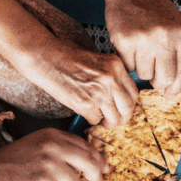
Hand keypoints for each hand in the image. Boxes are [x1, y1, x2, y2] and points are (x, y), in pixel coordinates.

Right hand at [0, 128, 106, 180]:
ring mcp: (49, 164)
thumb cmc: (10, 164)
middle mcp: (53, 146)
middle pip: (89, 162)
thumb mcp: (38, 147)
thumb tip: (94, 163)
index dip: (98, 159)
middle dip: (97, 175)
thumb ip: (63, 151)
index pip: (85, 146)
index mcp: (52, 135)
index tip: (104, 167)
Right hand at [19, 39, 138, 127]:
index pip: (134, 92)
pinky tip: (86, 113)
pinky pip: (96, 120)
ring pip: (115, 118)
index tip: (124, 108)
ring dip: (109, 123)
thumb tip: (121, 97)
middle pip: (128, 108)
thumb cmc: (68, 57)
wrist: (47, 58)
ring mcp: (99, 92)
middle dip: (123, 118)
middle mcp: (111, 78)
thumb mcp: (98, 60)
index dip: (130, 104)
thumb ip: (112, 76)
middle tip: (115, 120)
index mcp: (116, 65)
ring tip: (102, 120)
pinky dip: (92, 120)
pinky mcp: (85, 104)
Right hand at [105, 0, 180, 99]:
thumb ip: (177, 50)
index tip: (170, 94)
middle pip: (164, 78)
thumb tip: (173, 83)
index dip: (176, 87)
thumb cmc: (151, 6)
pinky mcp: (125, 40)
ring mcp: (145, 39)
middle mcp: (165, 37)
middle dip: (157, 82)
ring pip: (144, 74)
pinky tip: (129, 46)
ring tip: (139, 50)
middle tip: (152, 74)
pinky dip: (127, 61)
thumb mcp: (174, 25)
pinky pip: (128, 66)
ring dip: (141, 68)